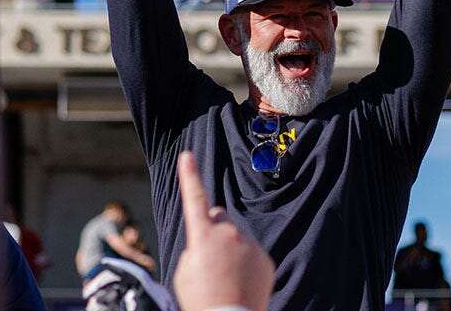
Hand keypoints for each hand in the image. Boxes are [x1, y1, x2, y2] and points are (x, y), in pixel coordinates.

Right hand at [172, 152, 273, 310]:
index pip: (194, 198)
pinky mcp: (264, 259)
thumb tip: (208, 242)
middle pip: (218, 217)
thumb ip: (195, 248)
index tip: (187, 155)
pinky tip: (238, 281)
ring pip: (236, 235)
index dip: (189, 175)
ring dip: (229, 246)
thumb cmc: (201, 300)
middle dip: (212, 227)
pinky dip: (244, 261)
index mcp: (203, 235)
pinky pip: (251, 251)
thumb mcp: (185, 271)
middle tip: (207, 255)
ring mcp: (250, 245)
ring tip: (223, 275)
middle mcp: (229, 234)